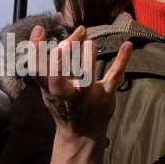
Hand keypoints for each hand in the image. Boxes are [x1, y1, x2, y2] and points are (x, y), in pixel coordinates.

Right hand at [31, 25, 130, 142]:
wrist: (82, 134)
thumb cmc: (68, 101)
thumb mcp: (57, 85)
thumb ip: (67, 57)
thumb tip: (80, 30)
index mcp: (50, 89)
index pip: (38, 70)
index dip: (36, 51)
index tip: (39, 29)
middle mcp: (66, 94)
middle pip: (57, 79)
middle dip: (58, 64)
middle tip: (63, 45)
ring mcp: (86, 96)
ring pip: (86, 79)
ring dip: (88, 61)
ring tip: (90, 42)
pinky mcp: (106, 95)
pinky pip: (114, 76)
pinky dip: (122, 60)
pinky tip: (128, 44)